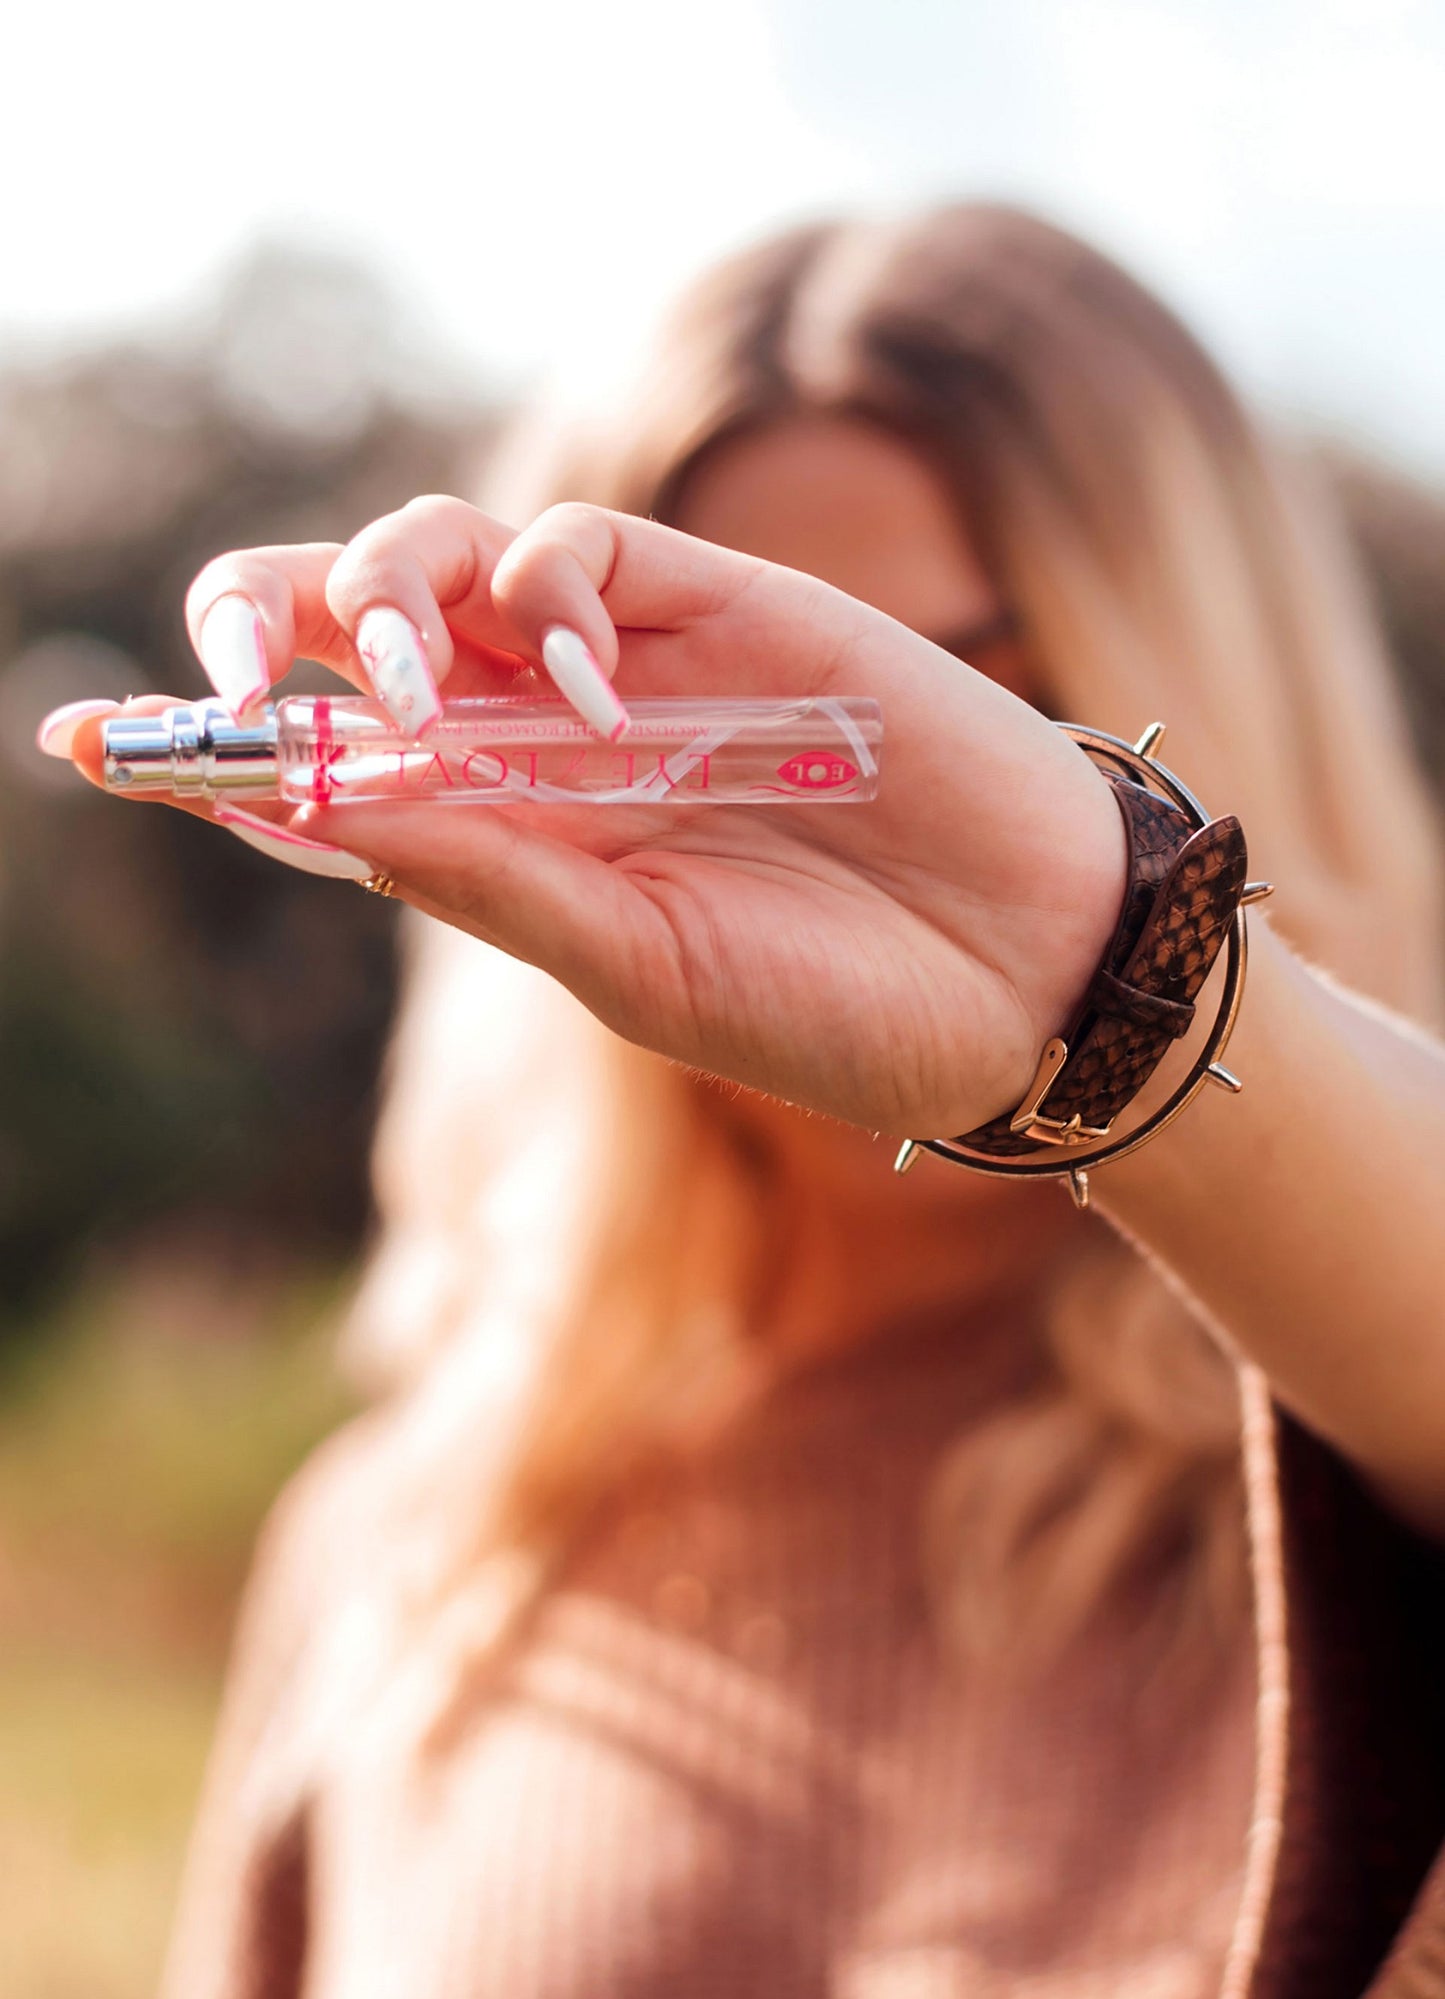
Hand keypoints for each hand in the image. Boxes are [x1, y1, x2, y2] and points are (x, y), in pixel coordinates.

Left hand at [60, 496, 1126, 1136]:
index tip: (84, 744)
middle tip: (227, 671)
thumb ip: (489, 875)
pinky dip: (544, 589)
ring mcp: (631, 671)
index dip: (208, 750)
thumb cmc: (835, 1003)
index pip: (327, 773)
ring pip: (441, 566)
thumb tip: (319, 804)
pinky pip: (578, 551)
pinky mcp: (722, 607)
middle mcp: (547, 750)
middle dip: (263, 630)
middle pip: (352, 642)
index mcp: (511, 848)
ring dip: (382, 594)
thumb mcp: (637, 968)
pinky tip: (585, 676)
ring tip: (409, 676)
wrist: (1020, 970)